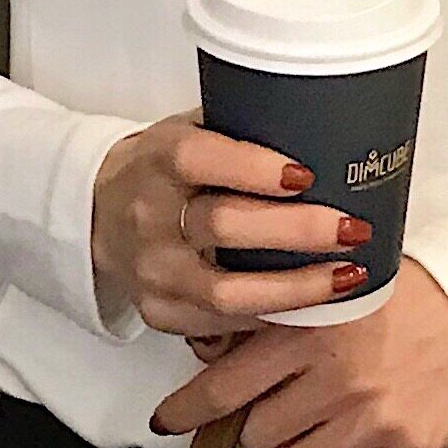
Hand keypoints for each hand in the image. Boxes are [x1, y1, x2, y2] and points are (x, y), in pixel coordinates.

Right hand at [91, 107, 377, 337]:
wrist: (95, 214)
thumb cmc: (161, 168)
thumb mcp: (186, 130)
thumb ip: (239, 127)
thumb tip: (322, 123)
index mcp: (157, 159)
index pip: (198, 159)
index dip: (254, 168)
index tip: (307, 174)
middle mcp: (148, 216)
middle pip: (223, 226)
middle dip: (297, 230)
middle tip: (352, 227)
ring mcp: (152, 271)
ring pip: (227, 291)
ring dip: (297, 287)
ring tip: (349, 275)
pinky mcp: (160, 312)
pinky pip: (223, 323)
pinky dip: (274, 315)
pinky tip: (315, 304)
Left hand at [146, 257, 447, 447]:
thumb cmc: (403, 300)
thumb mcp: (330, 291)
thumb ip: (274, 321)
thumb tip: (212, 353)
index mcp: (310, 331)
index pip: (225, 387)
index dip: (187, 411)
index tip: (167, 422)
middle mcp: (336, 379)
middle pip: (254, 437)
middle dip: (258, 425)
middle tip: (283, 404)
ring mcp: (370, 420)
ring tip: (325, 418)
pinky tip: (359, 432)